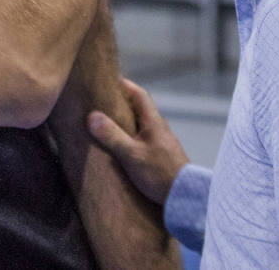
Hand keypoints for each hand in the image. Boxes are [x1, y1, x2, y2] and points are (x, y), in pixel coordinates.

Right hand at [87, 79, 189, 205]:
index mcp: (154, 122)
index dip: (124, 84)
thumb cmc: (160, 174)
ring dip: (126, 122)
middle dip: (121, 104)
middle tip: (101, 103)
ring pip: (141, 125)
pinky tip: (122, 149)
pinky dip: (131, 138)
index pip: (139, 94)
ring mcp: (162, 143)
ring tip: (106, 126)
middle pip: (139, 108)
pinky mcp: (161, 157)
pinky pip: (143, 140)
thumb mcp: (132, 155)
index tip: (107, 81)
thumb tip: (92, 116)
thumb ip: (112, 136)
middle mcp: (159, 128)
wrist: (186, 198)